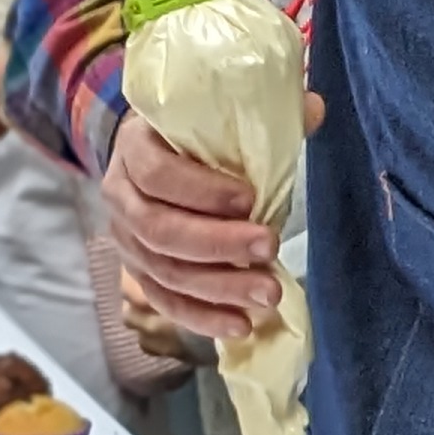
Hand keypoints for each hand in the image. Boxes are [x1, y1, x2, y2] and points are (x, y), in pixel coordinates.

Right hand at [104, 108, 281, 339]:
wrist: (155, 154)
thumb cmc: (195, 133)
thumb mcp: (220, 111)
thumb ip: (264, 110)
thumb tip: (312, 109)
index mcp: (135, 146)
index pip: (156, 172)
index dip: (201, 189)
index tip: (250, 199)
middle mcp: (120, 195)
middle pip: (160, 230)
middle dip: (218, 245)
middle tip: (269, 249)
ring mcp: (126, 239)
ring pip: (165, 272)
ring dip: (218, 288)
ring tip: (267, 294)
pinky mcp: (140, 272)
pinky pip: (166, 302)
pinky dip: (202, 317)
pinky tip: (240, 325)